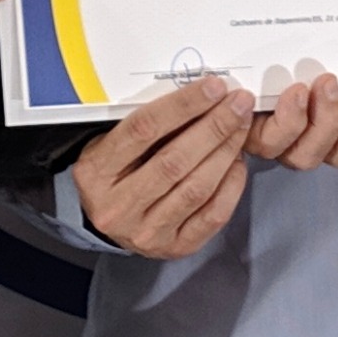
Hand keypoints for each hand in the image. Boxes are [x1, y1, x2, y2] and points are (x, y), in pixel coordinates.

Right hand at [72, 79, 254, 259]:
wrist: (111, 221)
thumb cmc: (116, 172)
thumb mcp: (112, 143)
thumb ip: (149, 125)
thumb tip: (201, 96)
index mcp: (95, 172)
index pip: (143, 130)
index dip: (183, 106)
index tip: (213, 87)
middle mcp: (118, 207)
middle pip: (174, 161)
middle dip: (213, 127)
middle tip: (239, 104)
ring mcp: (146, 233)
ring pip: (196, 188)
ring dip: (226, 152)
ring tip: (241, 127)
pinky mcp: (173, 248)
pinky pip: (212, 216)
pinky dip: (231, 186)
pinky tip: (238, 162)